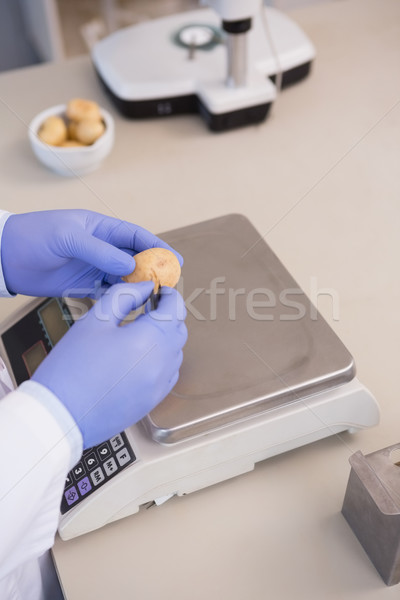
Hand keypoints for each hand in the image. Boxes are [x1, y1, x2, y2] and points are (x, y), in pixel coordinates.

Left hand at [1, 209, 181, 296]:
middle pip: (135, 258)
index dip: (157, 247)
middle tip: (170, 284)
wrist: (6, 257)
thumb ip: (99, 251)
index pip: (135, 236)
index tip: (175, 259)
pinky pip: (109, 292)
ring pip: (124, 277)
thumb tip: (130, 264)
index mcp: (100, 228)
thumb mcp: (68, 238)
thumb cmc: (34, 237)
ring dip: (139, 286)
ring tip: (155, 299)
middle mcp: (101, 247)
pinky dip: (121, 298)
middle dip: (153, 270)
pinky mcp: (83, 285)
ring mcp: (93, 267)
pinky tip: (132, 307)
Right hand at [32, 282, 186, 447]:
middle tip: (148, 308)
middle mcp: (162, 363)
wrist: (60, 414)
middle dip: (168, 316)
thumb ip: (123, 297)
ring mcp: (160, 385)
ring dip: (164, 338)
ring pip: (175, 353)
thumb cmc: (73, 369)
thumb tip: (144, 288)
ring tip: (139, 333)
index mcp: (151, 339)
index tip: (161, 291)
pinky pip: (168, 374)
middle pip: (179, 330)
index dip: (170, 296)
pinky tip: (139, 357)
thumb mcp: (95, 321)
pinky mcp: (152, 400)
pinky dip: (161, 360)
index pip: (176, 309)